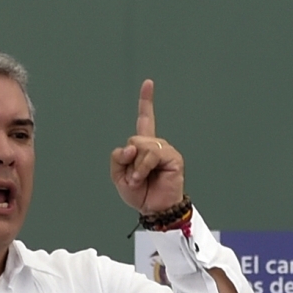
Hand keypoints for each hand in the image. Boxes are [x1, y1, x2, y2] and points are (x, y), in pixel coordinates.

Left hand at [110, 79, 184, 214]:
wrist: (154, 209)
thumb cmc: (140, 193)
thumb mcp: (119, 176)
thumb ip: (118, 158)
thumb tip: (131, 147)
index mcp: (143, 146)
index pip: (145, 120)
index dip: (146, 102)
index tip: (149, 83)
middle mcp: (155, 145)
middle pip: (134, 139)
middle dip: (128, 160)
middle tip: (133, 177)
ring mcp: (165, 150)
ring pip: (141, 147)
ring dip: (136, 166)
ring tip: (139, 179)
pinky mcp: (173, 157)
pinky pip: (151, 154)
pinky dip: (143, 167)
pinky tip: (145, 176)